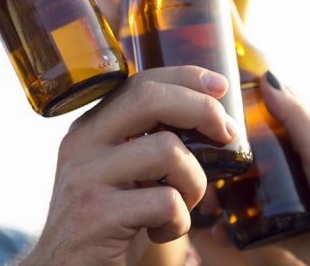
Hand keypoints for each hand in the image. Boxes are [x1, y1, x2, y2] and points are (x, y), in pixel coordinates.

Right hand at [21, 66, 237, 265]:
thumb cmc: (106, 221)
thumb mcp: (119, 172)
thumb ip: (145, 142)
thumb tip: (209, 114)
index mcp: (90, 128)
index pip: (140, 82)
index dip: (186, 77)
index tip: (220, 86)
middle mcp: (82, 144)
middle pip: (149, 98)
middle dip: (201, 109)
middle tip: (227, 134)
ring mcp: (86, 177)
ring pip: (168, 151)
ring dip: (195, 182)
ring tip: (184, 204)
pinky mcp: (96, 215)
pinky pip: (166, 202)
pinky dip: (180, 221)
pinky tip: (161, 232)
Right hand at [202, 74, 309, 264]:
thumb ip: (295, 115)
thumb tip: (267, 76)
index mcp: (296, 142)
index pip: (262, 117)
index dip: (236, 109)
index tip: (206, 100)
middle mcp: (282, 167)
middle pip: (241, 154)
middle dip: (218, 156)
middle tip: (196, 154)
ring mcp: (275, 198)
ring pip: (236, 189)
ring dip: (217, 192)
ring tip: (203, 194)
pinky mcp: (271, 228)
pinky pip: (243, 225)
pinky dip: (228, 227)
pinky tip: (217, 227)